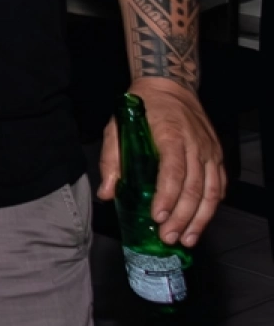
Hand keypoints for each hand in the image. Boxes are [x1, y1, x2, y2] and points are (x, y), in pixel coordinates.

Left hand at [95, 78, 226, 246]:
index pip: (173, 172)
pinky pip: (219, 184)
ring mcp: (209, 151)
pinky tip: (202, 221)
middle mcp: (195, 145)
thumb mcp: (117, 127)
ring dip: (200, 218)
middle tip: (168, 237)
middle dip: (182, 217)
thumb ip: (112, 160)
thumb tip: (107, 193)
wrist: (169, 87)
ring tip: (187, 239)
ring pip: (211, 191)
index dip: (167, 197)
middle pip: (194, 187)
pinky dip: (212, 205)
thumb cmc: (141, 109)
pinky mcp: (216, 155)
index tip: (158, 217)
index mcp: (170, 136)